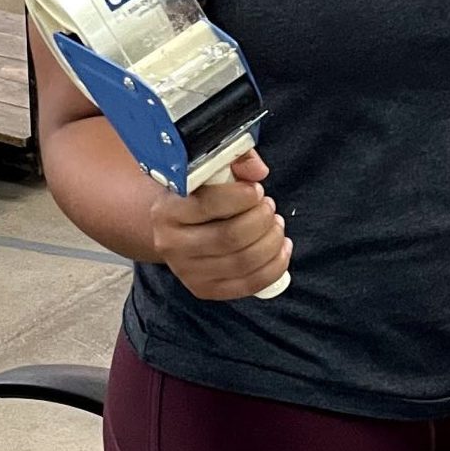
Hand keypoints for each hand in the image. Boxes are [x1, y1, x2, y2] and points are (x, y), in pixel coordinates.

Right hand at [148, 150, 291, 300]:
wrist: (178, 229)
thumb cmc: (199, 196)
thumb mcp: (209, 171)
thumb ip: (235, 160)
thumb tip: (258, 172)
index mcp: (167, 211)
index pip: (207, 205)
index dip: (242, 197)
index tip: (256, 190)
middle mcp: (170, 245)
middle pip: (230, 237)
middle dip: (262, 220)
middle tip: (269, 207)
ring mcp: (187, 272)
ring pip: (243, 262)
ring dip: (272, 241)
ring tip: (276, 225)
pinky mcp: (205, 290)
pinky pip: (249, 284)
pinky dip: (275, 266)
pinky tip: (282, 248)